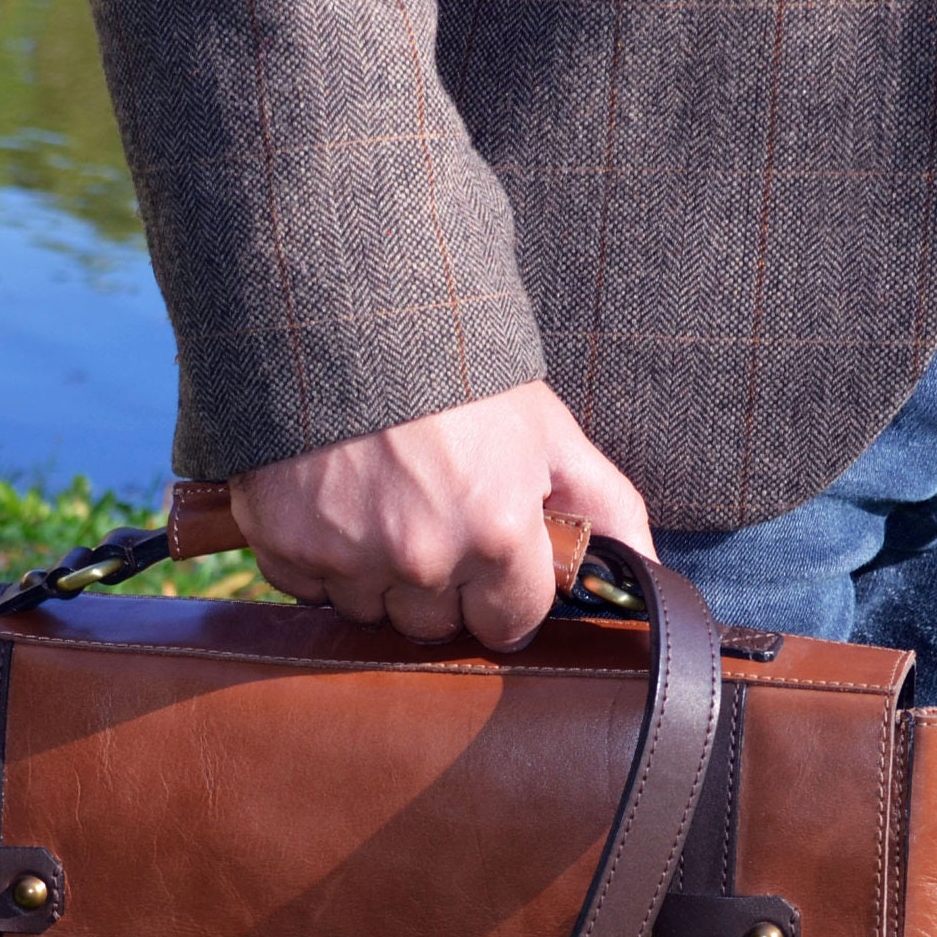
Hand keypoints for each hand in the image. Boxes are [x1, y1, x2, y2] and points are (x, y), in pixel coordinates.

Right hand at [230, 380, 652, 649]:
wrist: (343, 308)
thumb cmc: (456, 371)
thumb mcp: (547, 430)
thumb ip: (604, 506)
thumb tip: (652, 575)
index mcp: (496, 533)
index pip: (508, 626)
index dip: (505, 595)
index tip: (494, 562)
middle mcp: (423, 557)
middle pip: (436, 628)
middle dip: (440, 587)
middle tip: (432, 516)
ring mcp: (348, 555)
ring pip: (370, 613)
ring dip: (376, 575)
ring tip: (379, 501)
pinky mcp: (284, 545)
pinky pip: (307, 588)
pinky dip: (318, 555)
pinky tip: (332, 500)